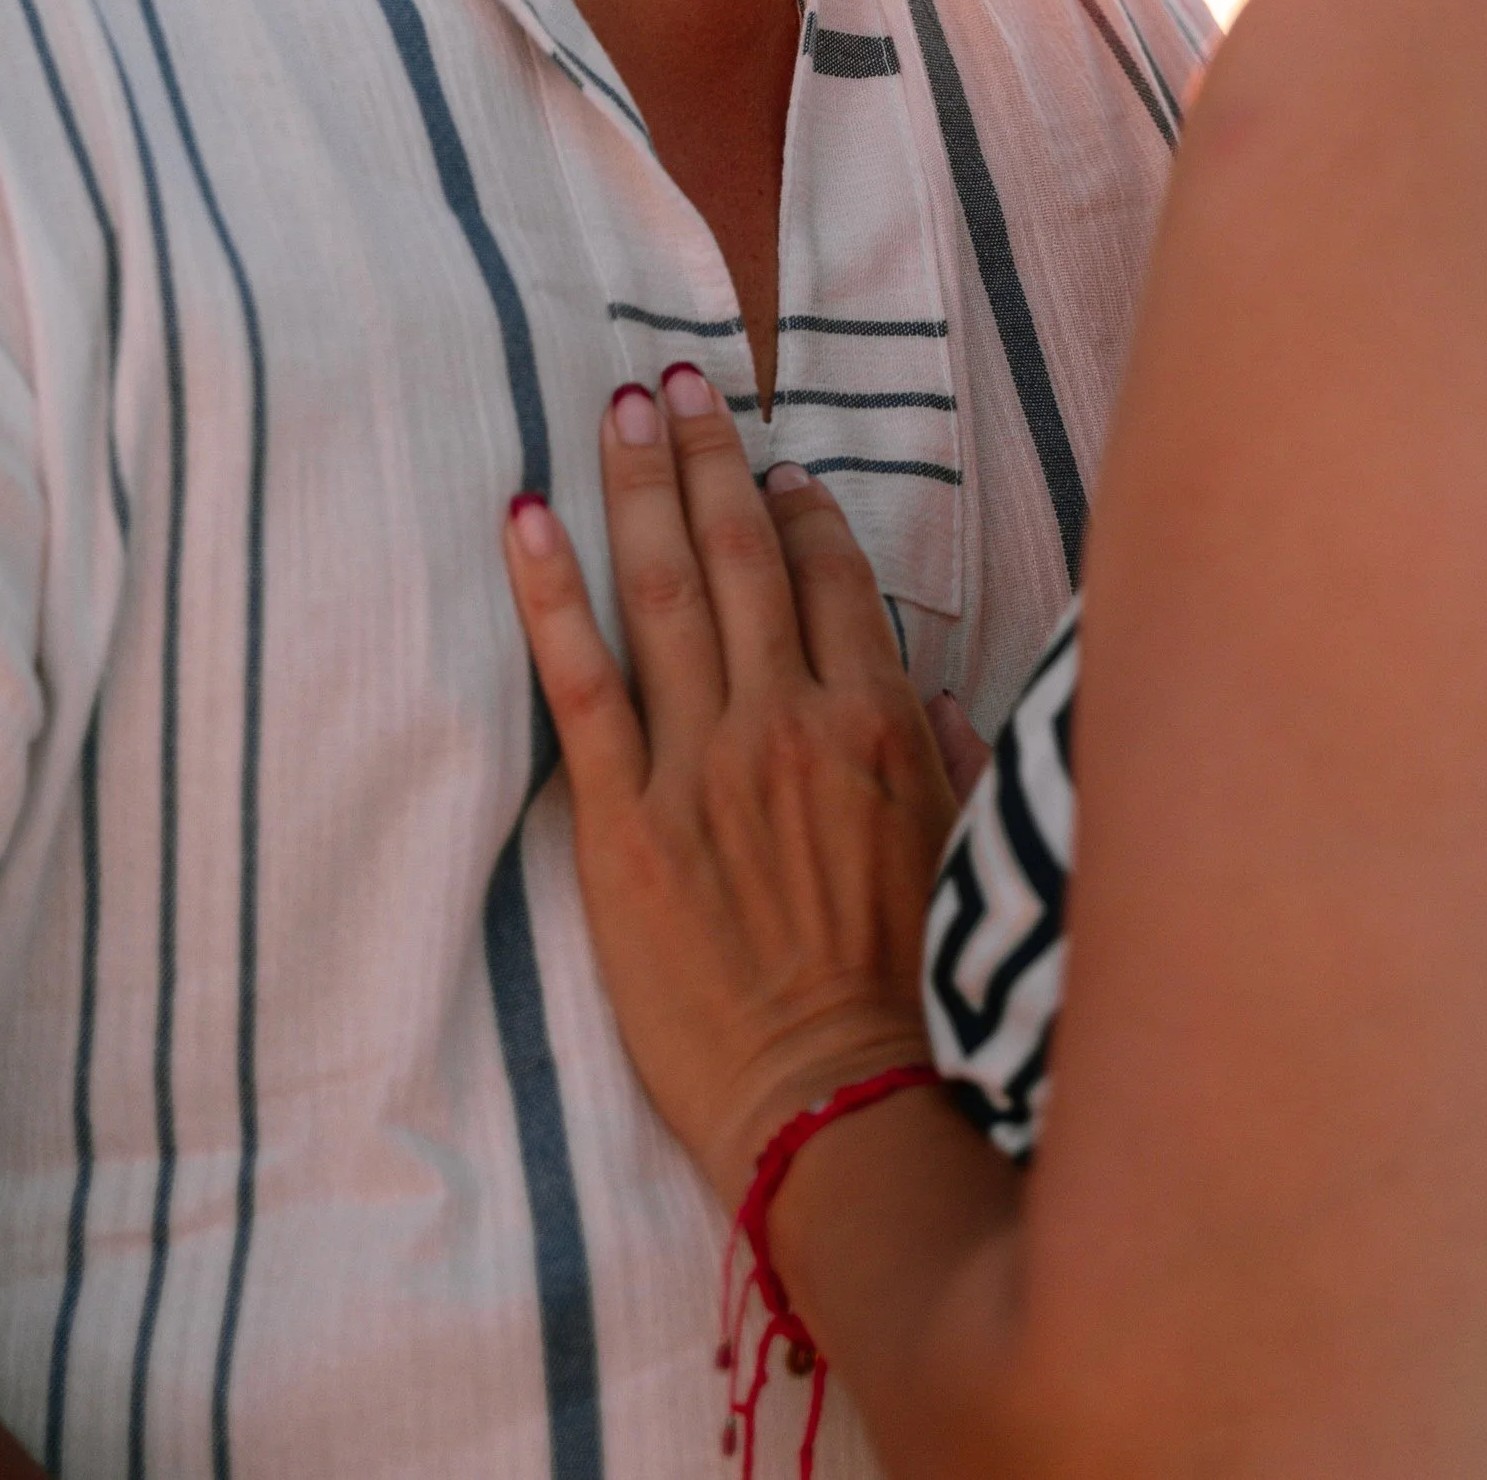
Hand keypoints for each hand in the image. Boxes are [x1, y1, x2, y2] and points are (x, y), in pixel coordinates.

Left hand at [503, 370, 960, 1206]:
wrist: (839, 1105)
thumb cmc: (910, 995)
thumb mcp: (963, 855)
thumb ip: (940, 758)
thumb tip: (918, 691)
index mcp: (876, 720)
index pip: (832, 576)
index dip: (799, 511)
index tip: (775, 470)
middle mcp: (788, 717)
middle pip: (740, 552)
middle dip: (709, 456)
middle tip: (678, 381)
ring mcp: (701, 762)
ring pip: (662, 586)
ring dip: (639, 483)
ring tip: (618, 409)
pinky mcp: (622, 819)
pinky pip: (579, 679)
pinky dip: (548, 590)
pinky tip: (523, 517)